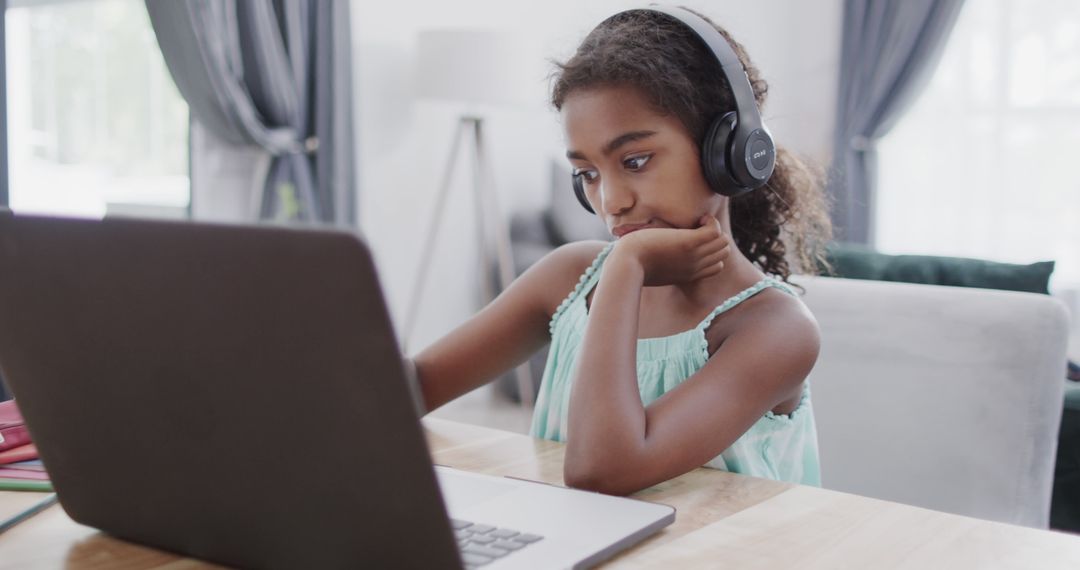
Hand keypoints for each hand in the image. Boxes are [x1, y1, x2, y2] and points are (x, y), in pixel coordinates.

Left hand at [612, 214, 731, 286]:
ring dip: (714, 227)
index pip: (716, 267)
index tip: (694, 240)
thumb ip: (662, 263)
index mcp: (687, 275)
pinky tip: (697, 219)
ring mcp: (694, 256)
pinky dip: (710, 221)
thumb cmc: (631, 265)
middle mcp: (695, 267)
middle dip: (715, 237)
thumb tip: (657, 252)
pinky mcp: (689, 243)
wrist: (626, 265)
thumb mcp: (652, 269)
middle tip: (695, 227)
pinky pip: (715, 231)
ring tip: (696, 222)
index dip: (710, 251)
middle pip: (723, 252)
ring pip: (723, 242)